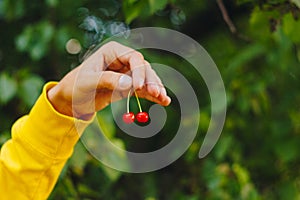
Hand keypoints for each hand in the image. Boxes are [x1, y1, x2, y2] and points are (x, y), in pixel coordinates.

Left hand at [47, 41, 170, 119]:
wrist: (72, 100)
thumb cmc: (75, 87)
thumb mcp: (87, 82)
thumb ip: (107, 80)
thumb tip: (130, 84)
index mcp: (112, 51)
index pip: (133, 57)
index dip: (139, 71)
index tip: (138, 87)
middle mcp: (122, 60)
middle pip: (143, 68)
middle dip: (151, 81)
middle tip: (158, 94)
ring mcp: (127, 73)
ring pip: (146, 79)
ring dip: (156, 88)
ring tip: (165, 100)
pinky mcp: (128, 86)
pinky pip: (143, 90)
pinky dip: (152, 96)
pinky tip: (163, 102)